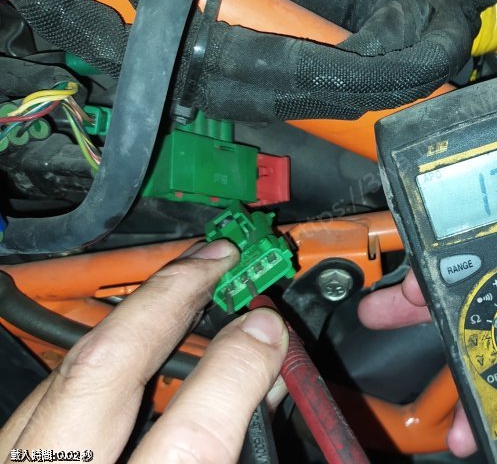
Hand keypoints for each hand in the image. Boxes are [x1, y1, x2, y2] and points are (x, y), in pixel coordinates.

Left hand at [0, 240, 287, 462]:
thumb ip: (226, 444)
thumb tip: (259, 381)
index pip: (188, 438)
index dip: (236, 372)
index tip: (267, 329)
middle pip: (102, 368)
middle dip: (166, 297)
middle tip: (216, 257)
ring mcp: (17, 460)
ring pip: (68, 368)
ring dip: (133, 315)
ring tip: (184, 283)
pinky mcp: (8, 450)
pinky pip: (49, 390)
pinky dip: (101, 354)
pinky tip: (135, 339)